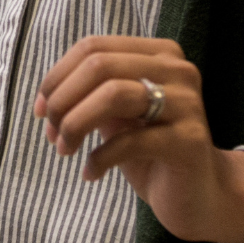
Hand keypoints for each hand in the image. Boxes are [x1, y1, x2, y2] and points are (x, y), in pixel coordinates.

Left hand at [33, 36, 243, 242]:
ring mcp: (187, 103)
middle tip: (52, 133)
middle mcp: (177, 70)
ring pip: (113, 94)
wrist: (202, 195)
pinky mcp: (189, 141)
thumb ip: (89, 96)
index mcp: (159, 54)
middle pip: (99, 66)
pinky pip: (130, 140)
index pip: (93, 47)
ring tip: (64, 149)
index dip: (57, 76)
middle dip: (62, 100)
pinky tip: (90, 172)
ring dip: (75, 124)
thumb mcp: (117, 116)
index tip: (40, 110)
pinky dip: (99, 158)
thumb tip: (45, 98)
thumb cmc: (152, 152)